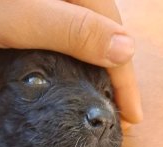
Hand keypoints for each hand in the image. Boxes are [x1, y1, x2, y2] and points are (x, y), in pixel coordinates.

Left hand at [0, 0, 141, 123]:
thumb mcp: (29, 19)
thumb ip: (77, 32)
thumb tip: (127, 51)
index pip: (116, 40)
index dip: (126, 83)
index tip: (133, 118)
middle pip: (106, 37)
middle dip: (115, 78)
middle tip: (119, 117)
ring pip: (88, 35)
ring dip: (97, 68)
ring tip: (100, 101)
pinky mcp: (37, 4)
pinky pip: (68, 32)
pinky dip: (75, 58)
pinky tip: (72, 75)